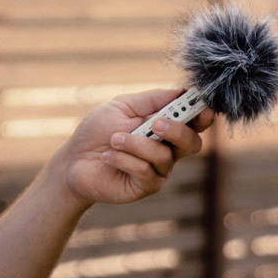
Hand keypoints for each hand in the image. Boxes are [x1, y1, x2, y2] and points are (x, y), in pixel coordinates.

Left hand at [57, 86, 213, 206]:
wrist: (73, 161)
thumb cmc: (98, 131)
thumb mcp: (123, 107)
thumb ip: (153, 99)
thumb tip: (183, 90)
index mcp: (166, 128)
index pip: (194, 123)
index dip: (203, 115)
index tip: (203, 107)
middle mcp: (167, 150)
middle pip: (192, 143)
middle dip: (177, 130)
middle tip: (155, 123)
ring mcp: (158, 171)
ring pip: (164, 156)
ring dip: (136, 144)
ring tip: (114, 139)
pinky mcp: (145, 187)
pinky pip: (146, 172)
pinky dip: (124, 160)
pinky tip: (107, 157)